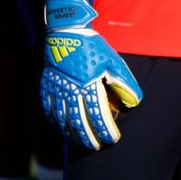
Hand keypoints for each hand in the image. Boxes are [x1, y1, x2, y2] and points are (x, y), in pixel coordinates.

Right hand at [40, 0, 141, 150]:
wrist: (66, 32)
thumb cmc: (94, 48)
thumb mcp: (114, 62)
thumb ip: (124, 84)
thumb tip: (134, 103)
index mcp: (89, 85)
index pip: (98, 115)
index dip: (105, 130)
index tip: (112, 139)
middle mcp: (71, 91)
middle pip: (79, 122)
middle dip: (88, 137)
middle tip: (96, 146)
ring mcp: (56, 90)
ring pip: (62, 120)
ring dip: (72, 134)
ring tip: (81, 142)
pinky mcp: (46, 87)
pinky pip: (48, 111)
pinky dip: (55, 123)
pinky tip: (61, 129)